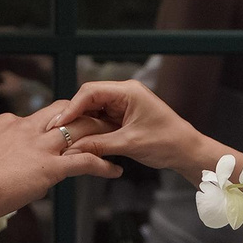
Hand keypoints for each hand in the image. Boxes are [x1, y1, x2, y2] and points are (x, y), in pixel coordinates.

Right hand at [0, 109, 119, 221]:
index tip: (75, 122)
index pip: (43, 115)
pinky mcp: (48, 167)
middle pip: (67, 113)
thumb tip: (19, 169)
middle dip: (88, 116)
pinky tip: (115, 170)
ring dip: (102, 136)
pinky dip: (103, 164)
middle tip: (106, 124)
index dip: (63, 117)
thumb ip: (5, 156)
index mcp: (11, 124)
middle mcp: (28, 129)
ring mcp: (39, 147)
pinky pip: (85, 161)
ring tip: (118, 143)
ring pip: (80, 130)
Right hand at [51, 80, 224, 182]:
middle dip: (73, 114)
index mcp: (128, 91)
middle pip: (88, 98)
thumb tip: (73, 149)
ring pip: (92, 109)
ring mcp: (123, 104)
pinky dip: (90, 128)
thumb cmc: (166, 142)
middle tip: (57, 131)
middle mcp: (124, 93)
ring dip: (80, 123)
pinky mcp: (123, 116)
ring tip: (65, 137)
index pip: (90, 92)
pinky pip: (100, 119)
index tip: (59, 123)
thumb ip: (99, 144)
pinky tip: (80, 139)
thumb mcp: (129, 144)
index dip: (72, 107)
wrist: (185, 150)